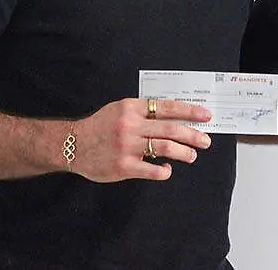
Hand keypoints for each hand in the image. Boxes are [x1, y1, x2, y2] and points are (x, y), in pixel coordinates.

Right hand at [63, 98, 212, 182]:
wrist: (72, 145)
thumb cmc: (99, 127)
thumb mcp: (119, 110)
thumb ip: (142, 112)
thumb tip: (173, 117)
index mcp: (131, 107)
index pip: (167, 107)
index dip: (189, 111)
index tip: (205, 116)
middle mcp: (131, 125)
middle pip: (171, 129)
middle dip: (193, 135)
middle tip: (205, 140)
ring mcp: (127, 146)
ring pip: (166, 148)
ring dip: (184, 152)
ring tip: (192, 155)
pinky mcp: (124, 166)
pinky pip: (153, 170)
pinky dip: (165, 171)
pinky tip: (167, 170)